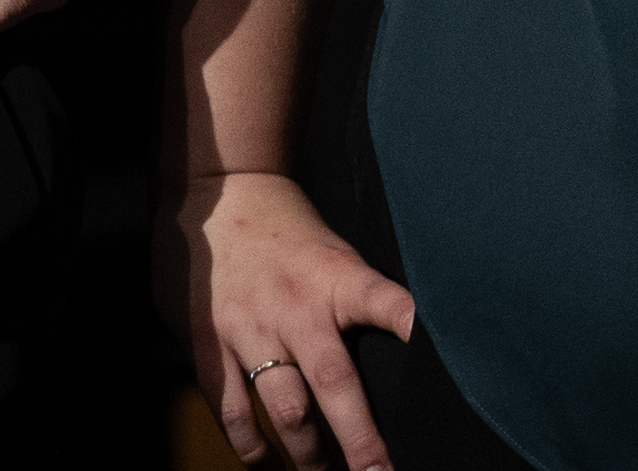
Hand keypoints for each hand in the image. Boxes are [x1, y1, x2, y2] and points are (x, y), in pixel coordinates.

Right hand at [170, 168, 418, 468]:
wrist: (218, 194)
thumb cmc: (290, 233)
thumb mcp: (337, 254)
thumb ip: (362, 301)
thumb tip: (411, 343)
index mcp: (336, 279)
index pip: (380, 299)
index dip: (406, 319)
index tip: (427, 340)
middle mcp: (296, 308)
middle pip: (333, 382)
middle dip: (358, 438)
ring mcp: (250, 330)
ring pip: (284, 408)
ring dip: (306, 454)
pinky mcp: (210, 347)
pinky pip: (232, 409)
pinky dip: (250, 445)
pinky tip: (266, 464)